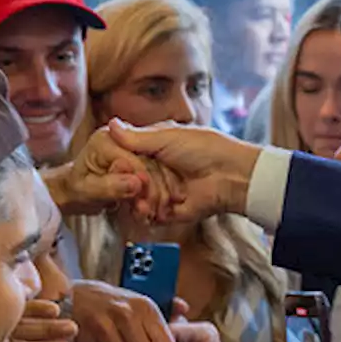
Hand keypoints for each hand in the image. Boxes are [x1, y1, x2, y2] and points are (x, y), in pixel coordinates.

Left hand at [44, 126, 181, 219]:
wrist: (75, 190)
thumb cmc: (76, 189)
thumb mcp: (88, 190)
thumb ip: (110, 186)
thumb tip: (136, 184)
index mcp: (106, 141)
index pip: (135, 161)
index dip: (144, 184)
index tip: (147, 204)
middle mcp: (121, 139)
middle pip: (150, 164)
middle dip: (155, 190)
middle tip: (155, 212)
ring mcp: (133, 146)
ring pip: (158, 168)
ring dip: (161, 192)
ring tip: (158, 212)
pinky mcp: (140, 156)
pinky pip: (157, 172)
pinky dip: (161, 189)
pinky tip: (160, 205)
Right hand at [107, 120, 259, 221]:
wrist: (230, 176)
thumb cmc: (206, 149)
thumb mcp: (168, 137)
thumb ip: (136, 137)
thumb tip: (111, 125)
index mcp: (154, 149)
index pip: (124, 158)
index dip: (120, 163)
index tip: (118, 165)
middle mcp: (155, 171)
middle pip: (127, 180)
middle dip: (133, 183)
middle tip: (139, 182)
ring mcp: (160, 192)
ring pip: (135, 199)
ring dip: (143, 198)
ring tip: (154, 197)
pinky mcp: (168, 212)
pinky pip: (149, 217)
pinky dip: (150, 213)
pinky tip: (156, 208)